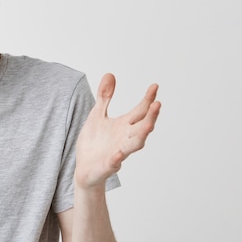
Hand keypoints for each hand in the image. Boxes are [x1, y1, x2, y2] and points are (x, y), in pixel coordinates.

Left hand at [75, 73, 160, 188]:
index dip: (147, 99)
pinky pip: (114, 163)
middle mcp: (125, 139)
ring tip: (149, 125)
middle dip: (151, 116)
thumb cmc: (94, 141)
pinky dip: (117, 159)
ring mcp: (118, 153)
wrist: (84, 167)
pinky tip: (118, 155)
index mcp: (124, 126)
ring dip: (142, 136)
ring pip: (135, 145)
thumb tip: (110, 74)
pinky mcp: (107, 166)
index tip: (155, 86)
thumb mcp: (97, 114)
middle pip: (142, 127)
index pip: (140, 111)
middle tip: (157, 104)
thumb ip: (105, 97)